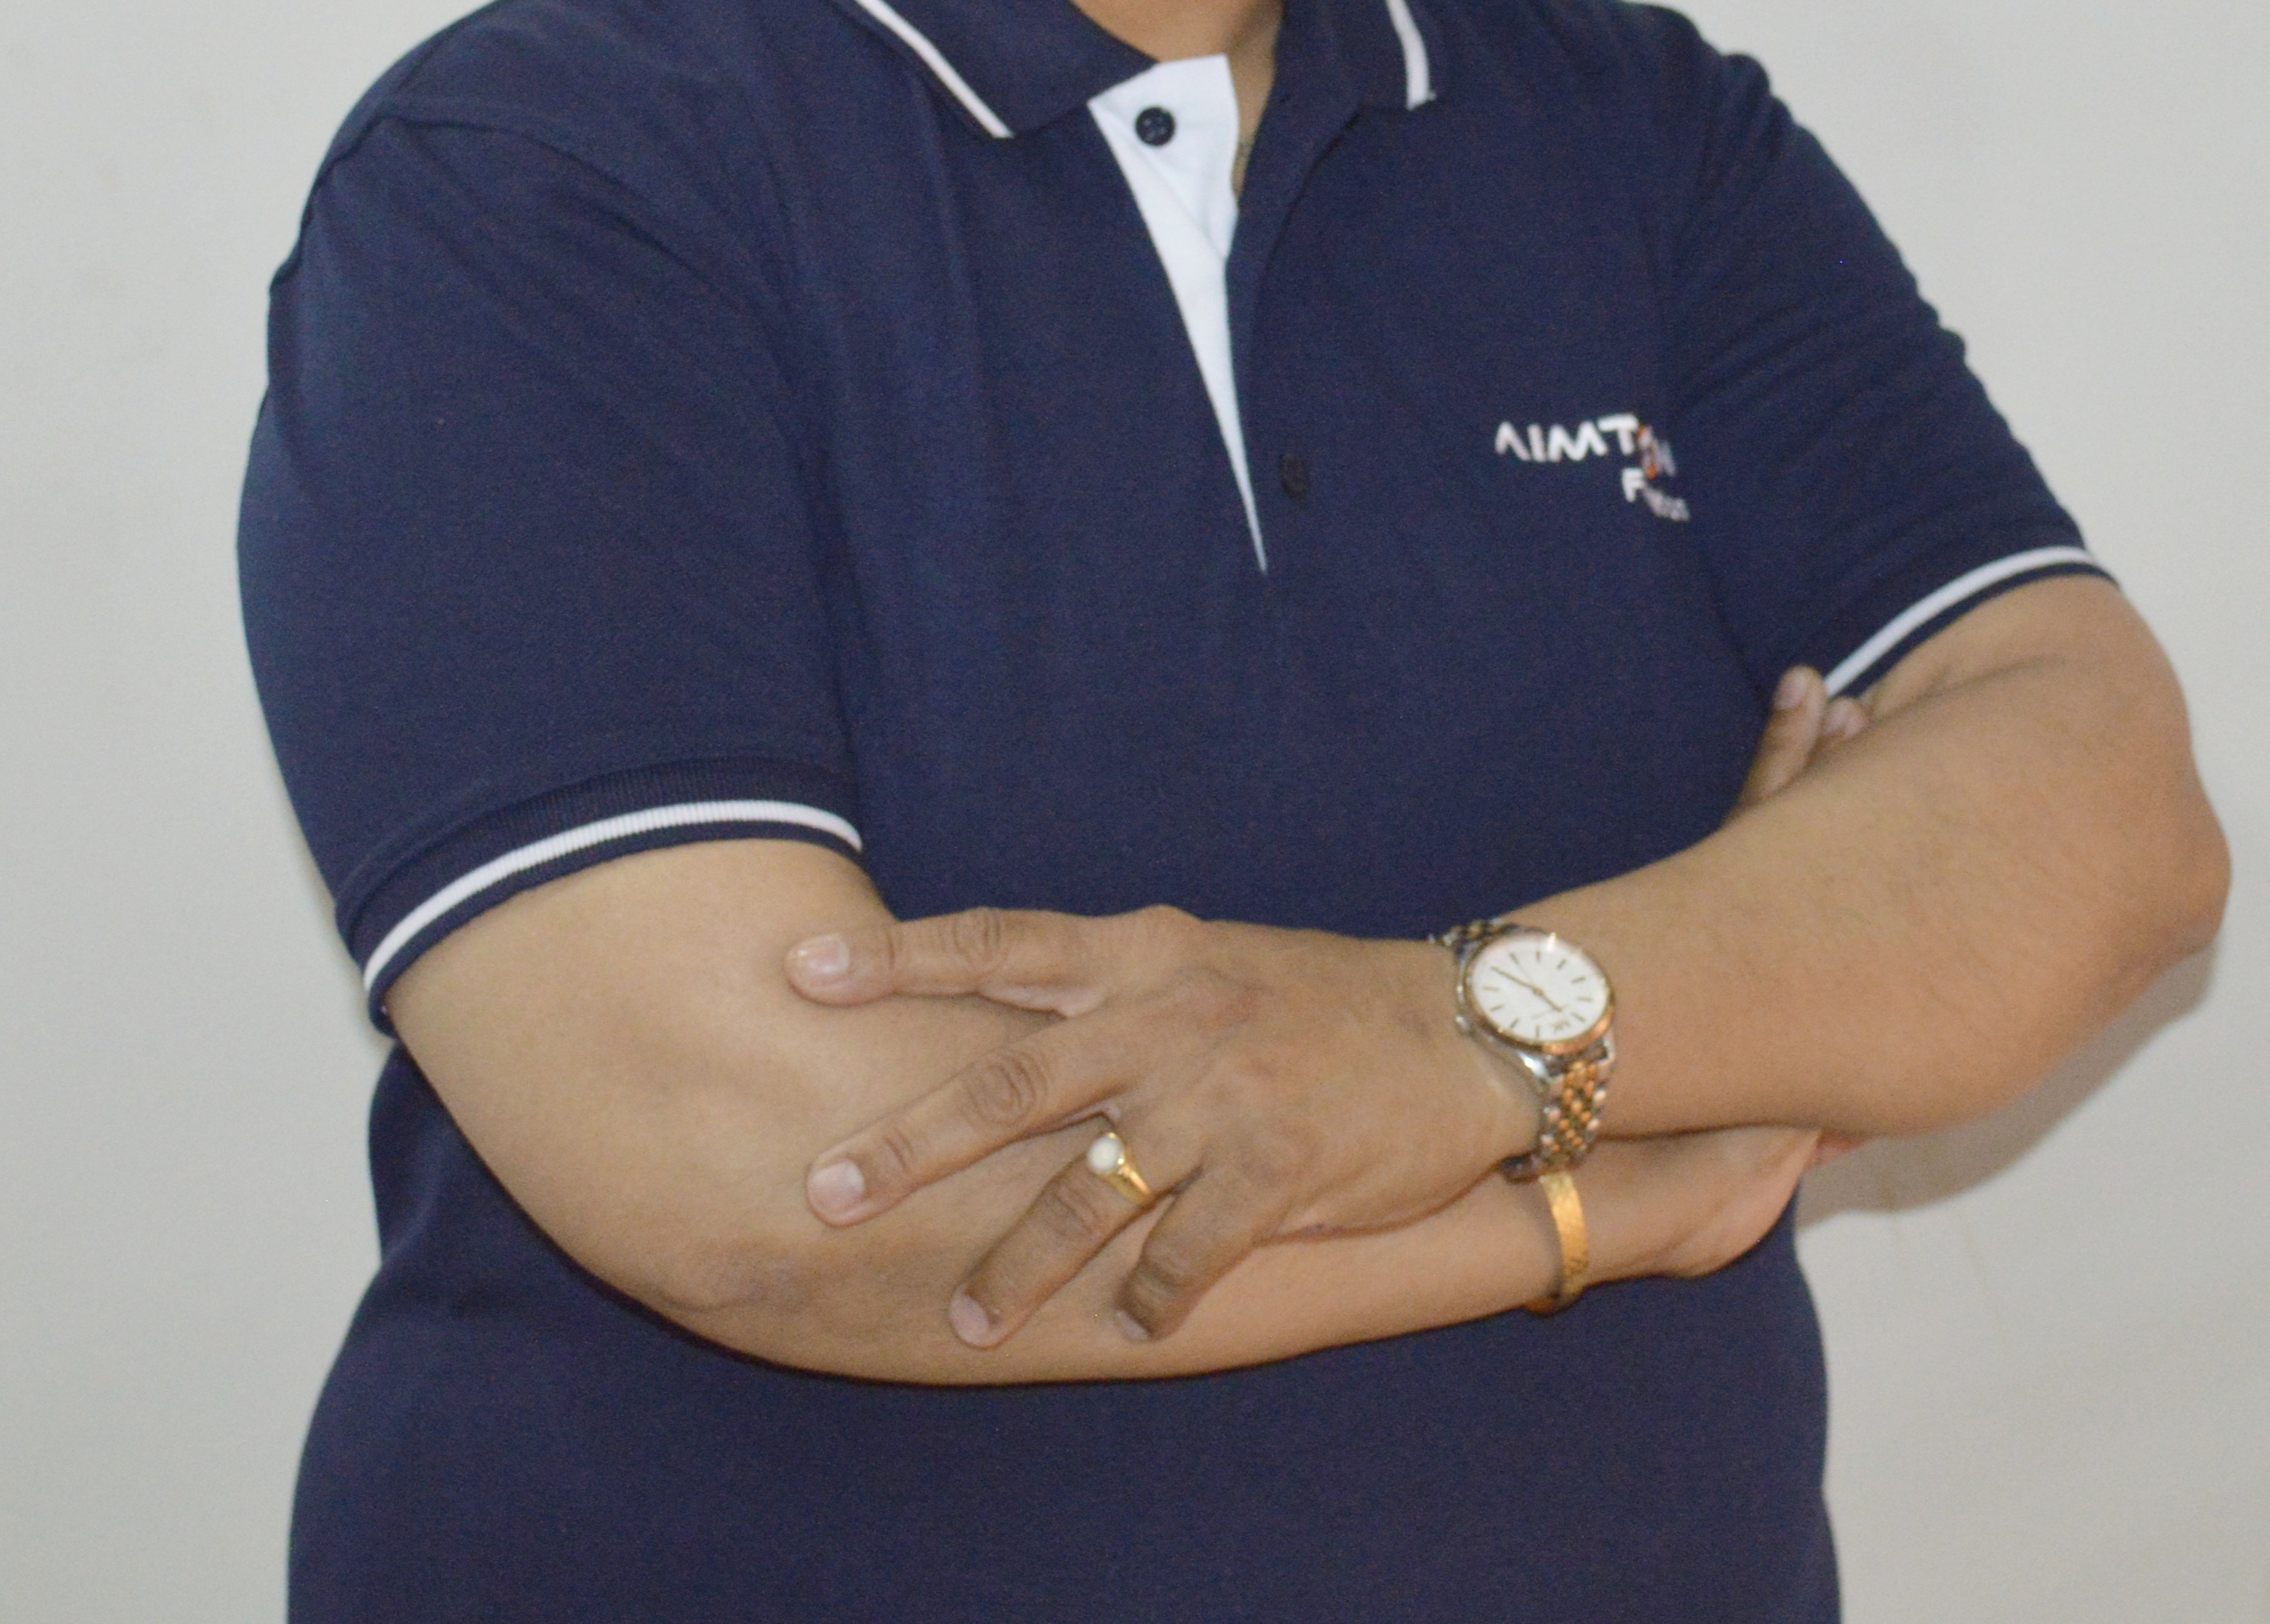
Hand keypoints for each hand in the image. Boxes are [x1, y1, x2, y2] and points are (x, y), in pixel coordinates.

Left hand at [786, 660, 1870, 1345]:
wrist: (1465, 1026)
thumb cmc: (1316, 995)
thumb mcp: (1205, 959)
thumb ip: (1109, 988)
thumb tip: (993, 1013)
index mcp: (1145, 952)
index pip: (1000, 943)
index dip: (900, 958)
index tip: (804, 973)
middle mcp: (1168, 1017)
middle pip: (1011, 1081)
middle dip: (910, 1142)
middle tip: (826, 1188)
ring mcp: (1220, 1098)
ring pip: (1087, 1190)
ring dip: (1016, 1263)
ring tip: (964, 1321)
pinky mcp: (1275, 1174)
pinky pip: (1184, 1254)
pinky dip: (1148, 1296)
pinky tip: (1127, 1325)